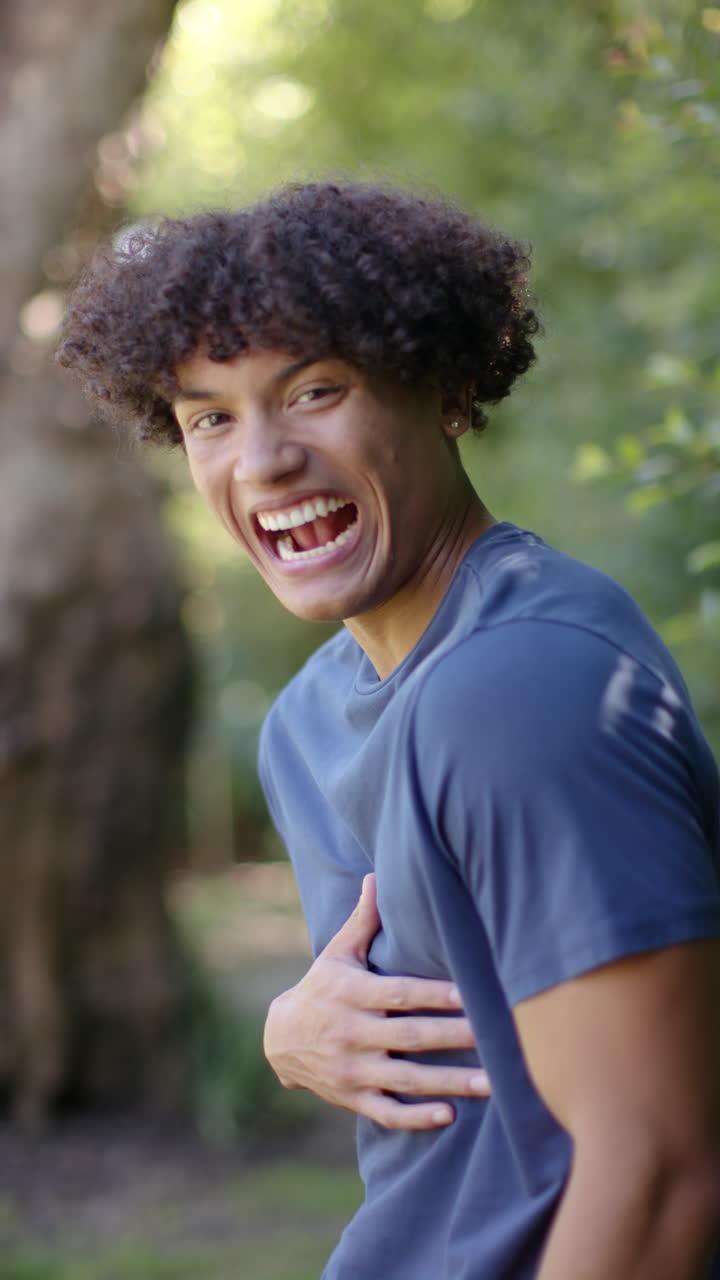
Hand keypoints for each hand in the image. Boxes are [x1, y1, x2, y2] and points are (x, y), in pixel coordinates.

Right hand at [263, 873, 489, 1128]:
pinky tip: (449, 1116)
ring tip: (493, 1084)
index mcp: (351, 993)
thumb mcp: (337, 953)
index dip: (434, 994)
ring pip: (405, 1079)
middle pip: (409, 1036)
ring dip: (449, 1083)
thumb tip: (377, 876)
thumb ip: (363, 921)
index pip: (399, 994)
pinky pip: (387, 1113)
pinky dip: (416, 1118)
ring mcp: (351, 1069)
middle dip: (454, 1037)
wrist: (279, 1039)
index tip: (470, 993)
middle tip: (497, 1037)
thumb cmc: (321, 987)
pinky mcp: (352, 1098)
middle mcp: (351, 1032)